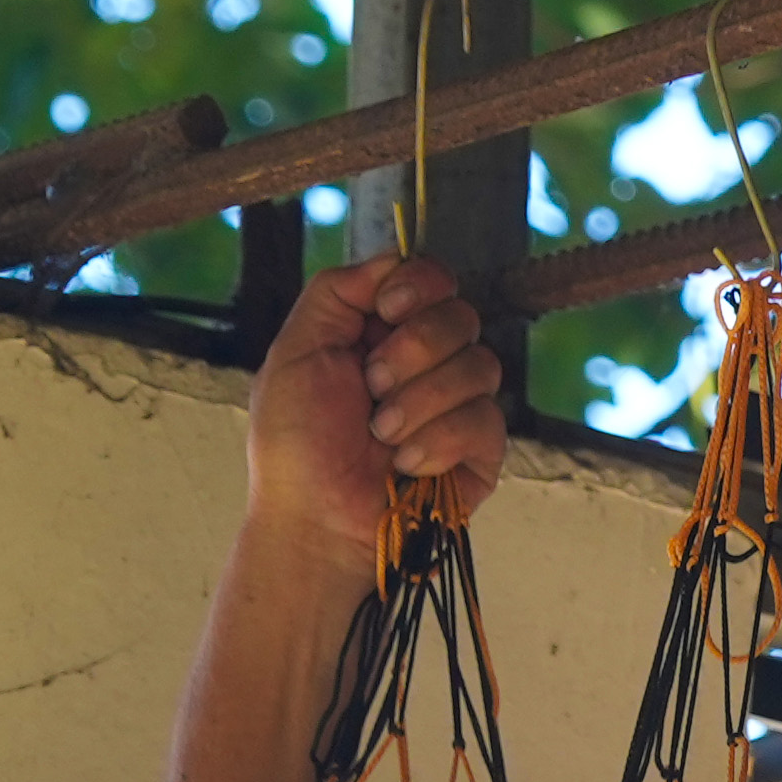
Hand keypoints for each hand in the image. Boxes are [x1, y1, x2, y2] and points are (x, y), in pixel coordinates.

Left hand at [248, 246, 509, 537]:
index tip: (386, 312)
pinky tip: (406, 465)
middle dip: (413, 351)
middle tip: (371, 387)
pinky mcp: (481, 452)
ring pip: (480, 366)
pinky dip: (437, 441)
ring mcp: (458, 406)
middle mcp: (427, 363)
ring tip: (381, 435)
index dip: (419, 286)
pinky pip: (485, 421)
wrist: (315, 523)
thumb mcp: (296, 352)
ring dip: (419, 401)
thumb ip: (337, 292)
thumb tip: (393, 259)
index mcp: (383, 332)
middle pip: (461, 315)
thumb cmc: (296, 447)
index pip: (432, 279)